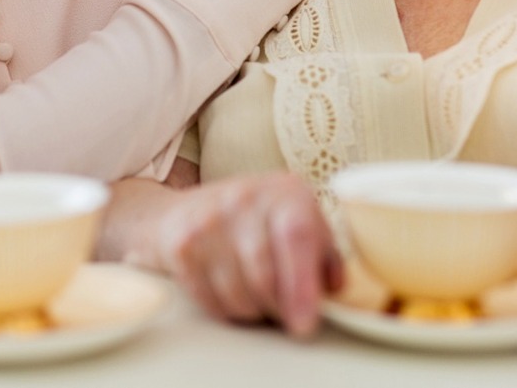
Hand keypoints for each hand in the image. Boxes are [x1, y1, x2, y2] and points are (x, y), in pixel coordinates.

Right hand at [127, 172, 342, 337]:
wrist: (183, 213)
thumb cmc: (255, 224)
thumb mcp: (298, 223)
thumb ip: (324, 254)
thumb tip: (335, 289)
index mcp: (285, 191)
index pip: (296, 236)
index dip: (302, 284)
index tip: (304, 324)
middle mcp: (245, 197)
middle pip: (265, 275)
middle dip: (278, 308)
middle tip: (284, 313)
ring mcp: (209, 219)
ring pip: (238, 294)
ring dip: (252, 311)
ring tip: (257, 296)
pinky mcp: (181, 244)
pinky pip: (210, 300)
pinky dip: (225, 310)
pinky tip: (229, 292)